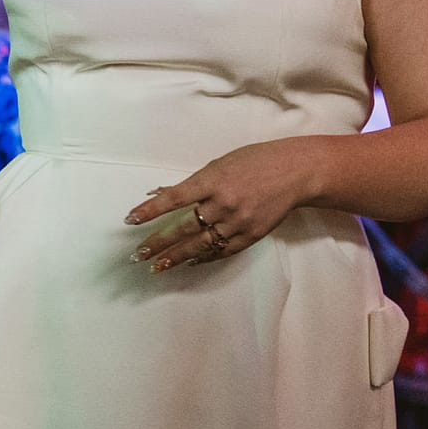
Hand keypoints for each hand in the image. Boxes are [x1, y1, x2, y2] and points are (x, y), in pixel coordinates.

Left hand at [122, 138, 318, 272]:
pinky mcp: (252, 235)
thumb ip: (192, 184)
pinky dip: (204, 257)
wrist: (297, 173)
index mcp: (213, 180)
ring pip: (201, 244)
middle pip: (185, 227)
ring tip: (157, 266)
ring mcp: (239, 221)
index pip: (174, 199)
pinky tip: (188, 262)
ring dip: (176, 256)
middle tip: (137, 255)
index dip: (151, 210)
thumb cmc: (254, 162)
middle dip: (158, 243)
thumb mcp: (219, 165)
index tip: (130, 220)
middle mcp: (224, 203)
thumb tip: (160, 194)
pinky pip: (223, 250)